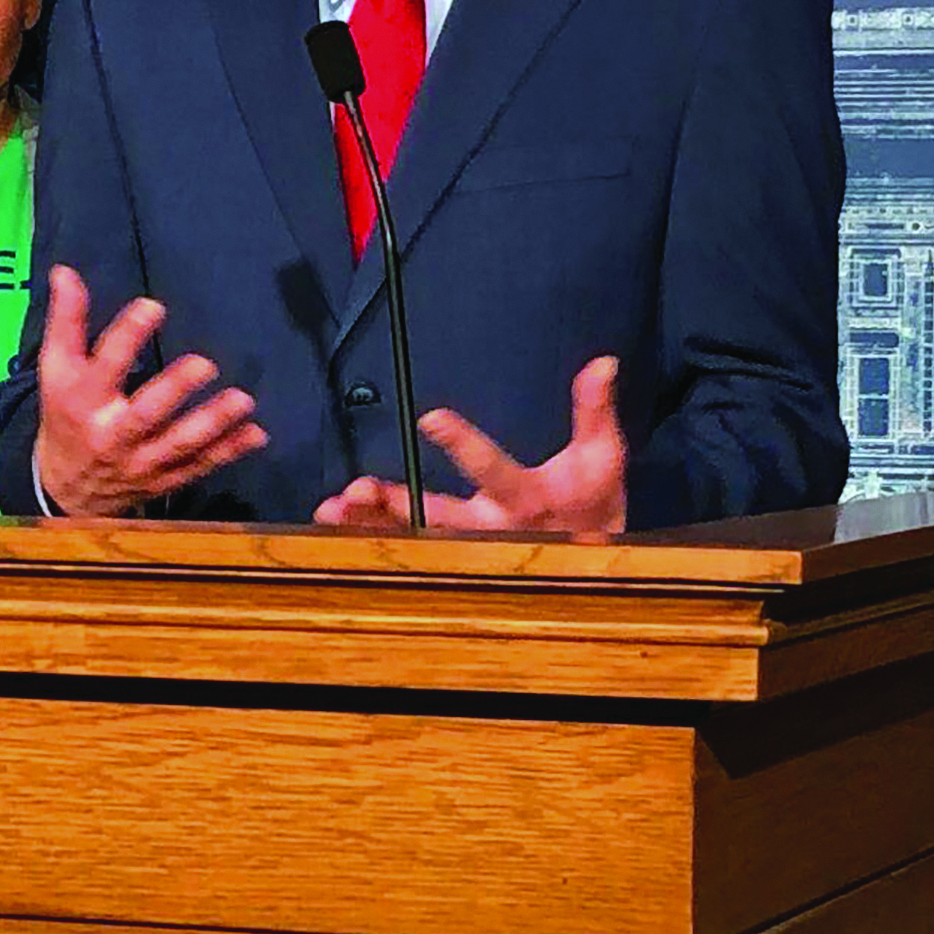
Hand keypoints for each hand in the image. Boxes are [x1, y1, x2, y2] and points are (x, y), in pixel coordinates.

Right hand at [33, 265, 264, 517]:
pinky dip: (229, 452)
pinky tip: (256, 434)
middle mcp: (113, 434)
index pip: (106, 366)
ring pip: (179, 444)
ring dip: (212, 424)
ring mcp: (142, 462)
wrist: (66, 490)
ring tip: (242, 400)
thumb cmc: (66, 416)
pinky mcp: (165, 480)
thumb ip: (66, 321)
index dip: (128, 336)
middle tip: (204, 364)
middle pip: (145, 414)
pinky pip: (200, 466)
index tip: (154, 306)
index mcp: (84, 401)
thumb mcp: (56, 370)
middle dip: (174, 391)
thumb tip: (65, 271)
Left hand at [313, 356, 626, 534]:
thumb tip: (602, 362)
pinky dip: (368, 536)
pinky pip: (404, 549)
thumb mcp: (602, 459)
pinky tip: (334, 521)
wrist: (594, 572)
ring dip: (371, 524)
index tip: (431, 417)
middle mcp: (490, 531)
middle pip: (438, 520)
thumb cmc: (594, 507)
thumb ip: (595, 411)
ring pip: (413, 540)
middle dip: (397, 506)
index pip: (493, 469)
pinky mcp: (451, 557)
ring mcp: (468, 548)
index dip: (463, 444)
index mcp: (527, 501)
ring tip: (331, 508)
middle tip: (357, 490)